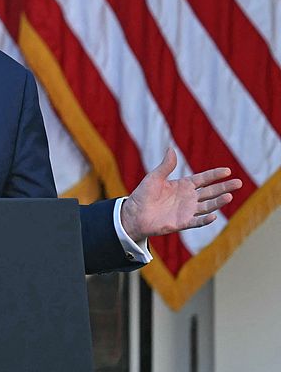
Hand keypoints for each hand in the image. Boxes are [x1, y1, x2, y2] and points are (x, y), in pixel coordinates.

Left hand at [121, 148, 242, 242]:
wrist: (134, 214)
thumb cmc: (143, 194)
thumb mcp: (154, 177)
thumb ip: (166, 165)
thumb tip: (171, 148)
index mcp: (183, 185)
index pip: (203, 179)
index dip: (215, 175)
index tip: (227, 171)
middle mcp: (188, 198)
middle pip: (210, 192)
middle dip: (224, 187)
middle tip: (238, 183)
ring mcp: (187, 210)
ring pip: (207, 206)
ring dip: (218, 202)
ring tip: (230, 196)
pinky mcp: (182, 223)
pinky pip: (197, 221)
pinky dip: (205, 220)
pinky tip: (214, 216)